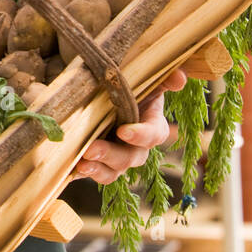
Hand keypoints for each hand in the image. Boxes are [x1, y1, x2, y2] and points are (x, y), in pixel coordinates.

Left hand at [70, 67, 187, 185]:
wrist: (105, 96)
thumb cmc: (130, 88)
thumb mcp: (145, 79)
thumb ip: (163, 79)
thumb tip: (180, 78)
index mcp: (151, 125)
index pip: (154, 134)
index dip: (141, 135)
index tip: (123, 131)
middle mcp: (136, 147)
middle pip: (130, 158)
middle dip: (111, 155)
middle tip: (91, 149)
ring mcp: (117, 158)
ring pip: (112, 172)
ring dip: (97, 170)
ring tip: (81, 164)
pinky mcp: (98, 163)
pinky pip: (94, 173)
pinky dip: (82, 173)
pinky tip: (71, 169)